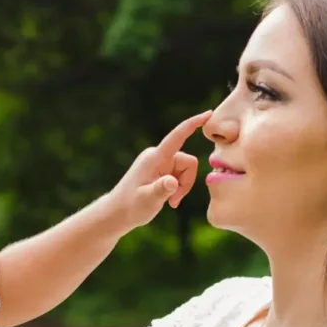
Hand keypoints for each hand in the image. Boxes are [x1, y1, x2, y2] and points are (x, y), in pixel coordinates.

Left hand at [107, 110, 211, 229]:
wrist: (118, 212)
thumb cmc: (131, 206)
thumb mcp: (147, 201)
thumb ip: (161, 190)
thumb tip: (172, 182)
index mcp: (155, 158)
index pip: (177, 136)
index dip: (193, 124)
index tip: (208, 114)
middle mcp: (158, 155)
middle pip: (189, 162)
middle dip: (187, 182)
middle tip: (173, 200)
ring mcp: (160, 162)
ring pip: (187, 170)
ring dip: (182, 187)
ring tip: (169, 201)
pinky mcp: (161, 169)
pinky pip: (180, 174)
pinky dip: (178, 188)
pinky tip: (168, 199)